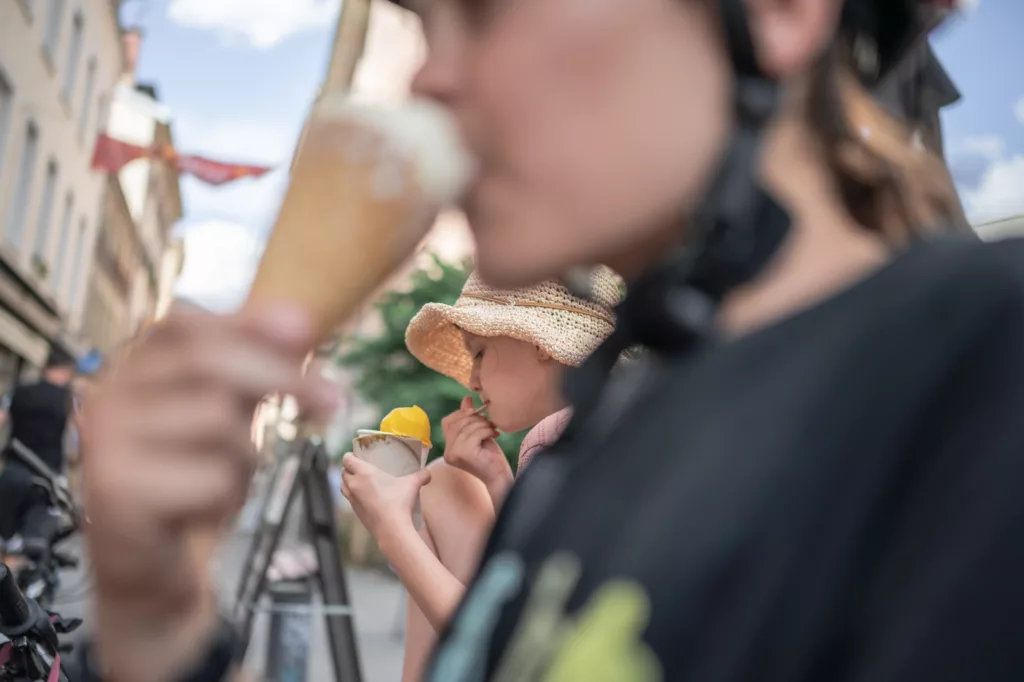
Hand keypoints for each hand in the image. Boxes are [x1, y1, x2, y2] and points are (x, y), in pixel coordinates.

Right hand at [81, 306, 337, 680]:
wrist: (150, 571)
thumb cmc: (192, 481)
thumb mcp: (228, 415)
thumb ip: (255, 365)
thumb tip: (302, 316)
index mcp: (131, 371)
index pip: (185, 326)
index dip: (247, 322)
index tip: (306, 328)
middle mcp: (108, 398)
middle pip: (207, 363)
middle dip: (282, 377)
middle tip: (334, 400)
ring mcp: (105, 445)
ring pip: (219, 424)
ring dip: (244, 458)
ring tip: (220, 481)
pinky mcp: (116, 493)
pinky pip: (211, 480)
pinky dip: (226, 498)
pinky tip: (199, 513)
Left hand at [341, 453, 430, 543]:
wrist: (392, 529)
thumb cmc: (399, 503)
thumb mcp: (412, 484)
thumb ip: (421, 475)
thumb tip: (428, 473)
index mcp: (363, 473)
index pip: (347, 459)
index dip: (350, 455)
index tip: (358, 455)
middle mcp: (354, 485)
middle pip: (343, 472)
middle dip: (349, 468)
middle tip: (361, 467)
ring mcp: (353, 500)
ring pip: (343, 486)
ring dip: (348, 482)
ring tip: (359, 481)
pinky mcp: (356, 512)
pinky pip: (350, 499)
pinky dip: (354, 495)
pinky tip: (366, 497)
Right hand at [441, 397, 511, 488]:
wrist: (500, 477)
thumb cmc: (490, 457)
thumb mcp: (478, 434)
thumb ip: (470, 419)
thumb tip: (467, 398)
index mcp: (448, 448)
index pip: (448, 422)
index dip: (462, 414)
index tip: (478, 415)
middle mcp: (448, 452)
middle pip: (457, 423)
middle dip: (475, 418)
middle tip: (489, 423)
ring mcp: (455, 453)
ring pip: (466, 427)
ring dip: (482, 424)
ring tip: (492, 429)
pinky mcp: (465, 453)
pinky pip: (474, 433)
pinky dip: (486, 431)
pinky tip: (494, 435)